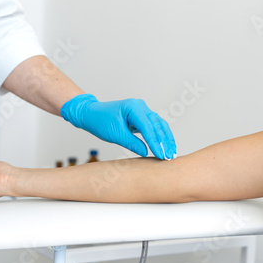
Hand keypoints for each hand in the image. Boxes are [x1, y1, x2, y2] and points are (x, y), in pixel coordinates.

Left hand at [61, 94, 176, 159]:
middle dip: (165, 142)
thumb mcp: (115, 134)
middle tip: (170, 156)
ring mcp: (143, 111)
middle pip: (158, 125)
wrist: (91, 114)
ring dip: (166, 139)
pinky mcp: (142, 117)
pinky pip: (155, 126)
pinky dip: (160, 136)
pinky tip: (166, 146)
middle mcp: (141, 106)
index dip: (156, 143)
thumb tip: (146, 153)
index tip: (161, 155)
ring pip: (160, 125)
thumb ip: (132, 143)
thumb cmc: (100, 121)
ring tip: (171, 153)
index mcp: (133, 107)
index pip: (148, 127)